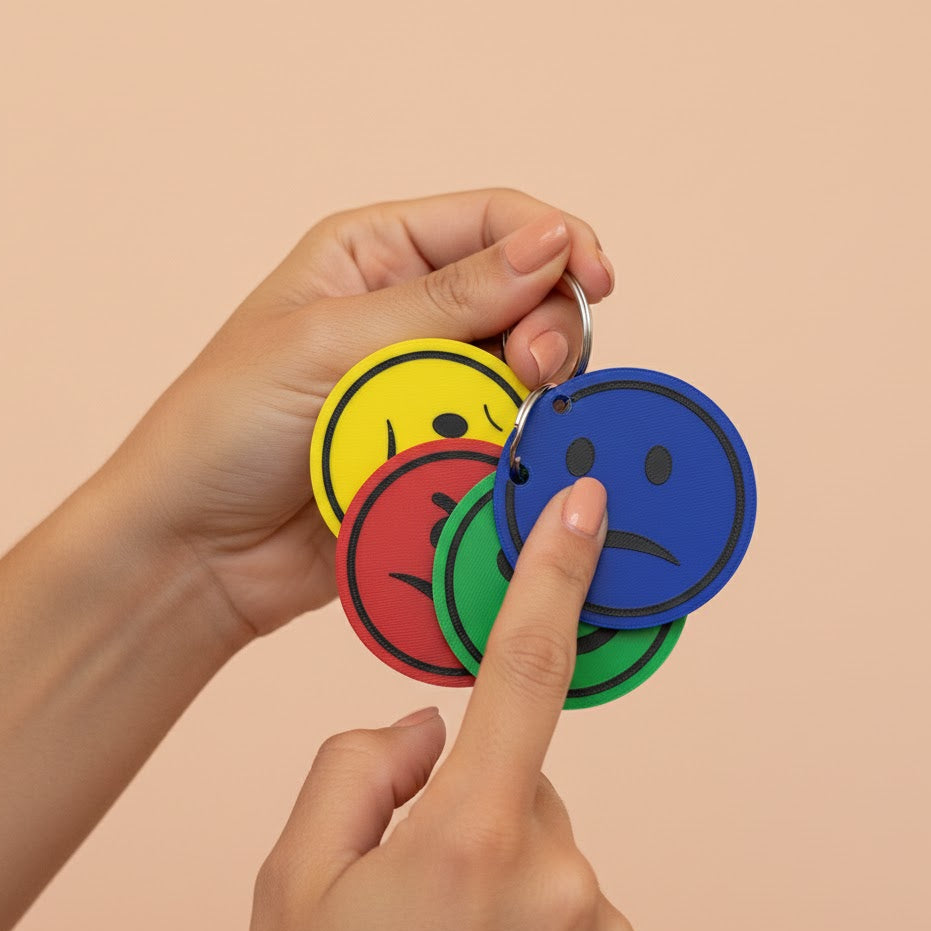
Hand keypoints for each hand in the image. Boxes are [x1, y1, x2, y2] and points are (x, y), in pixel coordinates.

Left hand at [109, 189, 613, 641]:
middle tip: (537, 367)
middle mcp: (408, 311)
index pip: (489, 222)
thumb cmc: (228, 428)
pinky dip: (520, 438)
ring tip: (519, 411)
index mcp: (372, 255)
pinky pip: (505, 432)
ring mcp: (427, 384)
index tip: (596, 279)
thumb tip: (549, 244)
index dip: (553, 242)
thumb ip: (446, 300)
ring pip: (523, 367)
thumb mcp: (328, 342)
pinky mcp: (438, 448)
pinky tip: (515, 452)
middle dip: (548, 322)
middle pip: (523, 293)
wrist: (198, 550)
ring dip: (537, 386)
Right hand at [250, 477, 630, 930]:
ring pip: (539, 834)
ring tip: (434, 924)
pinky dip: (518, 901)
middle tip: (405, 872)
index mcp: (471, 838)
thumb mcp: (297, 878)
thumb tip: (425, 732)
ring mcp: (590, 920)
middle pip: (519, 772)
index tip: (584, 507)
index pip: (525, 670)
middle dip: (471, 793)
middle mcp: (555, 876)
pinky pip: (559, 887)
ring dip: (492, 857)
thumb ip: (355, 770)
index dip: (555, 575)